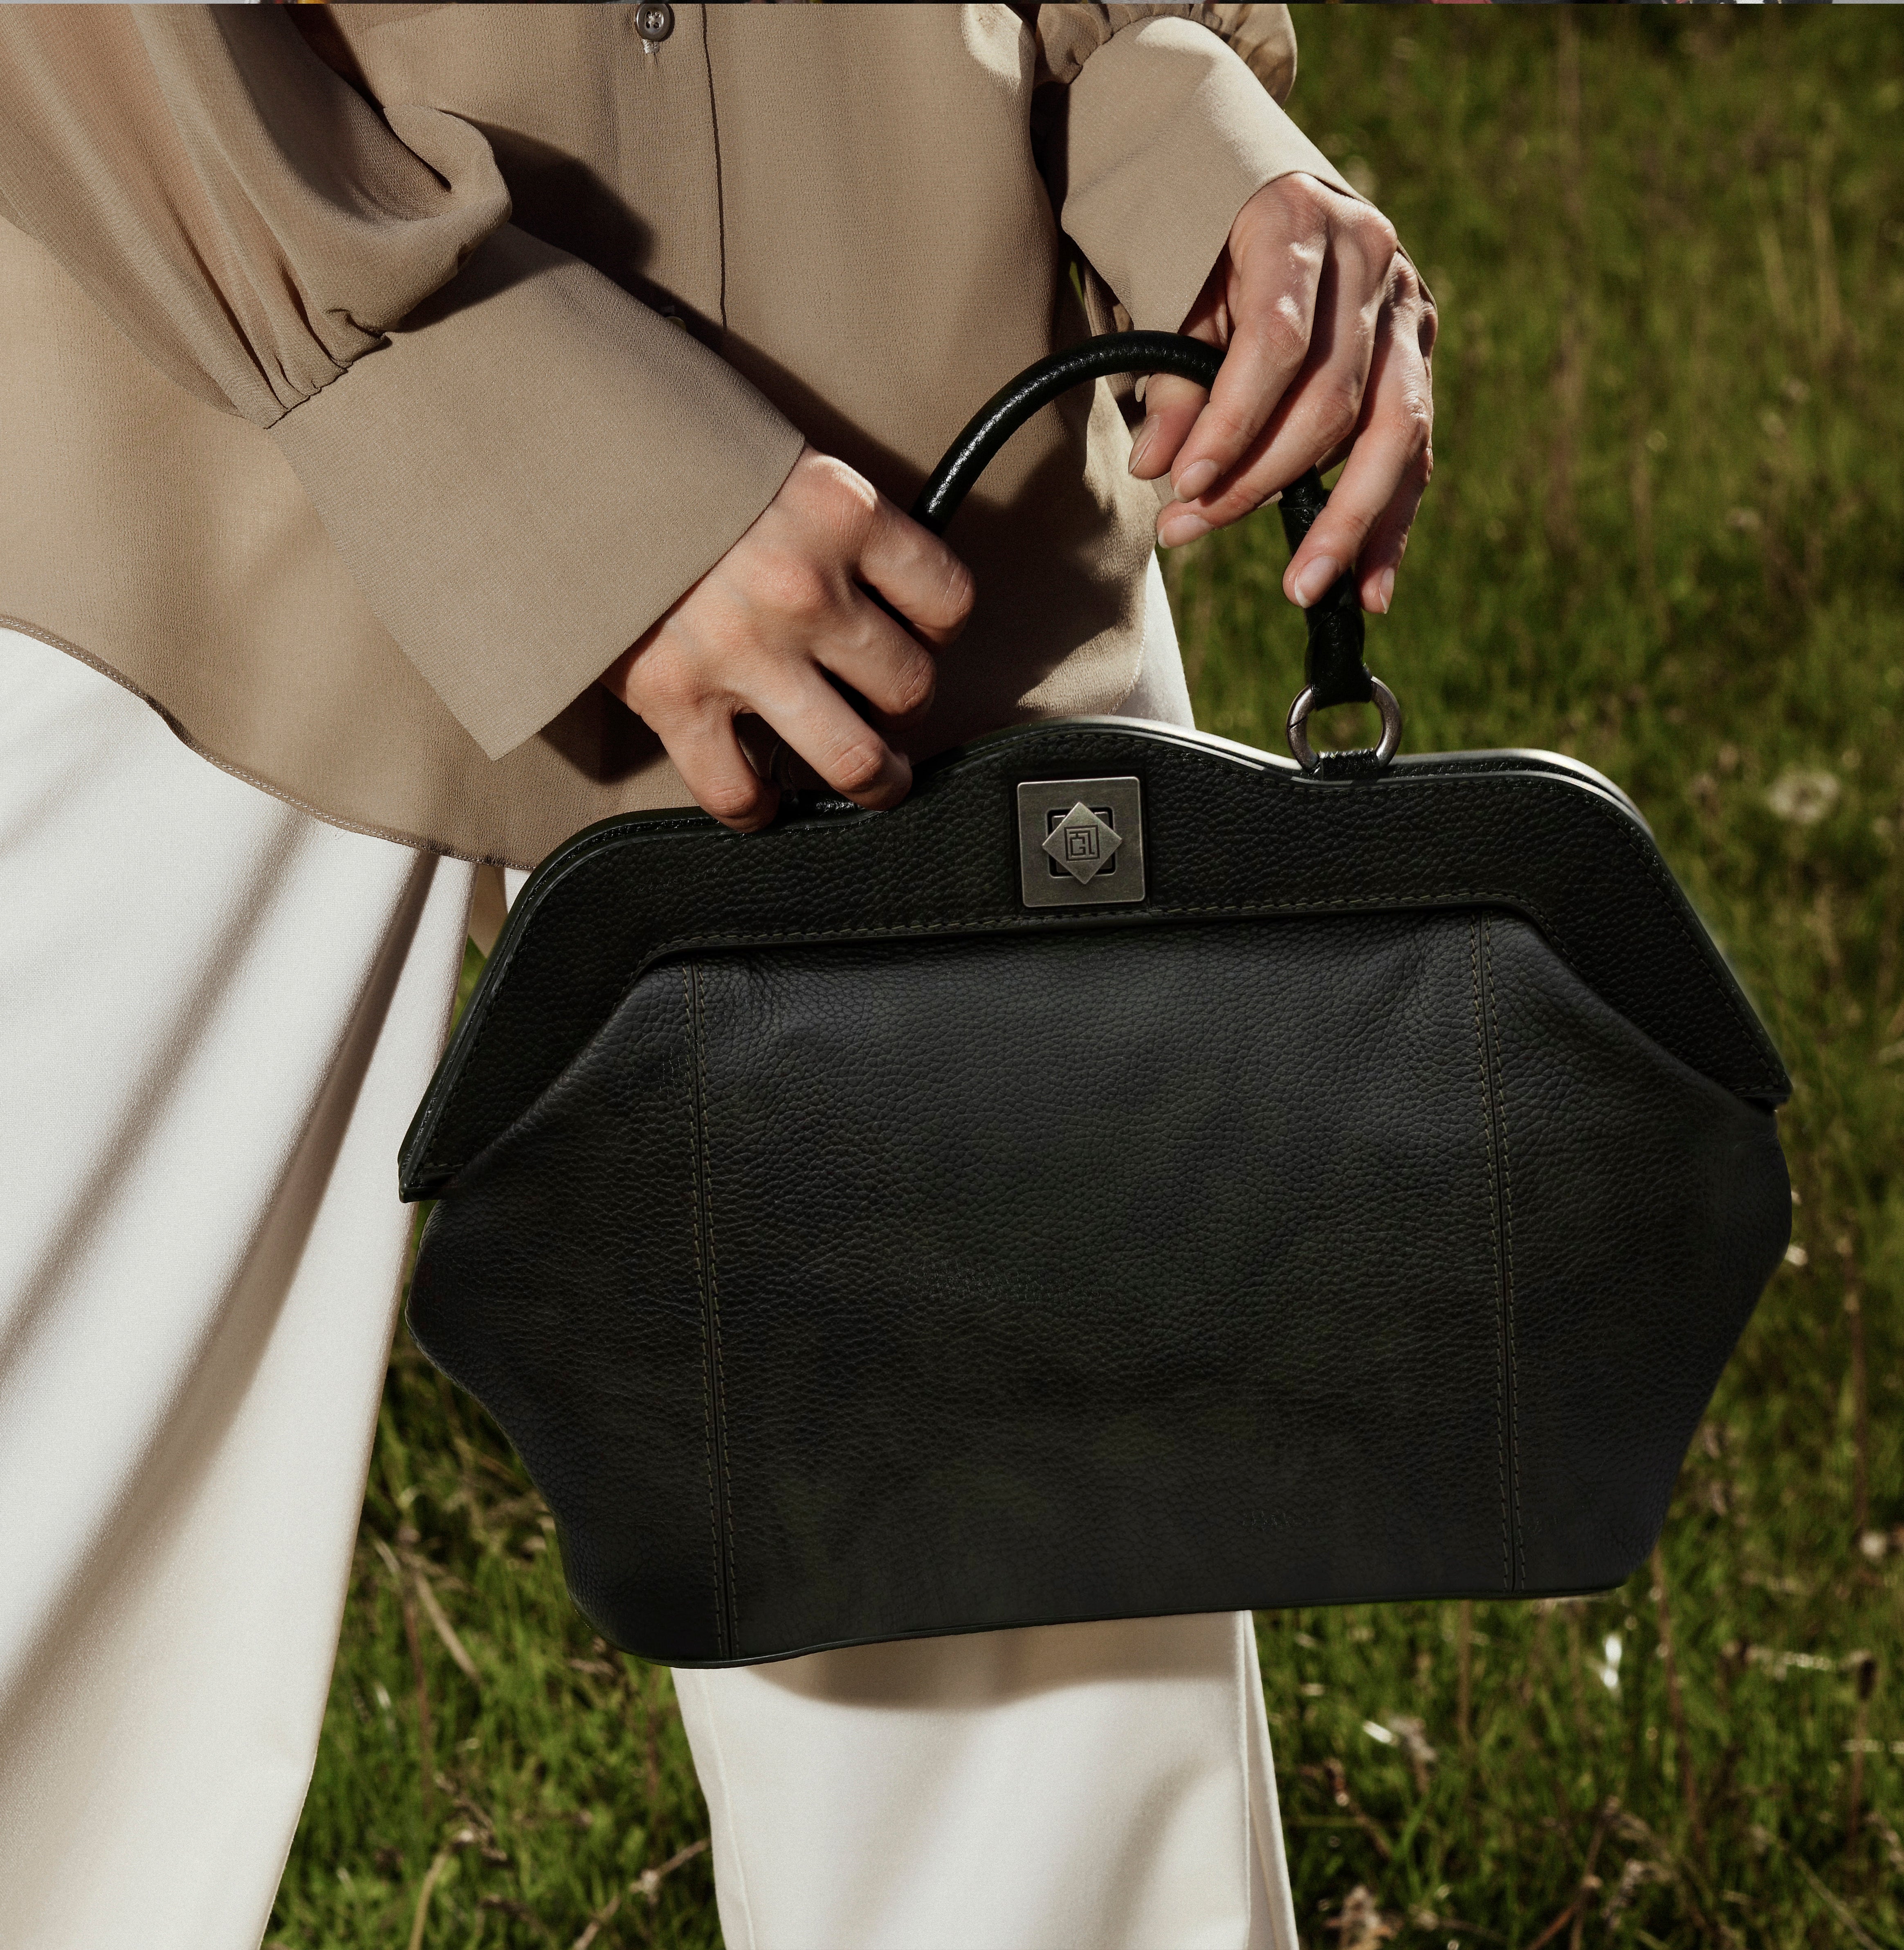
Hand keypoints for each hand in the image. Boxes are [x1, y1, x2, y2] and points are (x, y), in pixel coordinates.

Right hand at [602, 447, 973, 829]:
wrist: (553, 457)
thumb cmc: (667, 454)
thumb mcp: (776, 460)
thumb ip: (830, 522)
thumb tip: (873, 584)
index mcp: (840, 514)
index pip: (946, 600)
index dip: (938, 630)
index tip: (919, 636)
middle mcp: (803, 586)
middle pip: (909, 686)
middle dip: (905, 706)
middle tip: (887, 708)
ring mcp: (740, 650)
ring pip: (853, 757)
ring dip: (872, 778)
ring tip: (869, 776)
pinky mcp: (674, 696)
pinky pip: (738, 789)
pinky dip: (755, 807)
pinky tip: (760, 796)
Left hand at [1129, 172, 1436, 615]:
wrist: (1262, 194)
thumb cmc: (1206, 248)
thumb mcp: (1175, 292)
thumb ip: (1172, 377)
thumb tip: (1159, 468)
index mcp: (1302, 221)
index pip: (1279, 342)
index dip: (1232, 422)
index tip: (1183, 484)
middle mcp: (1372, 260)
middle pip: (1333, 397)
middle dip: (1261, 478)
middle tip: (1193, 528)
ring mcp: (1408, 310)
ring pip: (1394, 431)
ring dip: (1347, 521)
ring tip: (1305, 588)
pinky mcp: (1421, 360)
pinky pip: (1416, 453)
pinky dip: (1389, 525)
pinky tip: (1369, 588)